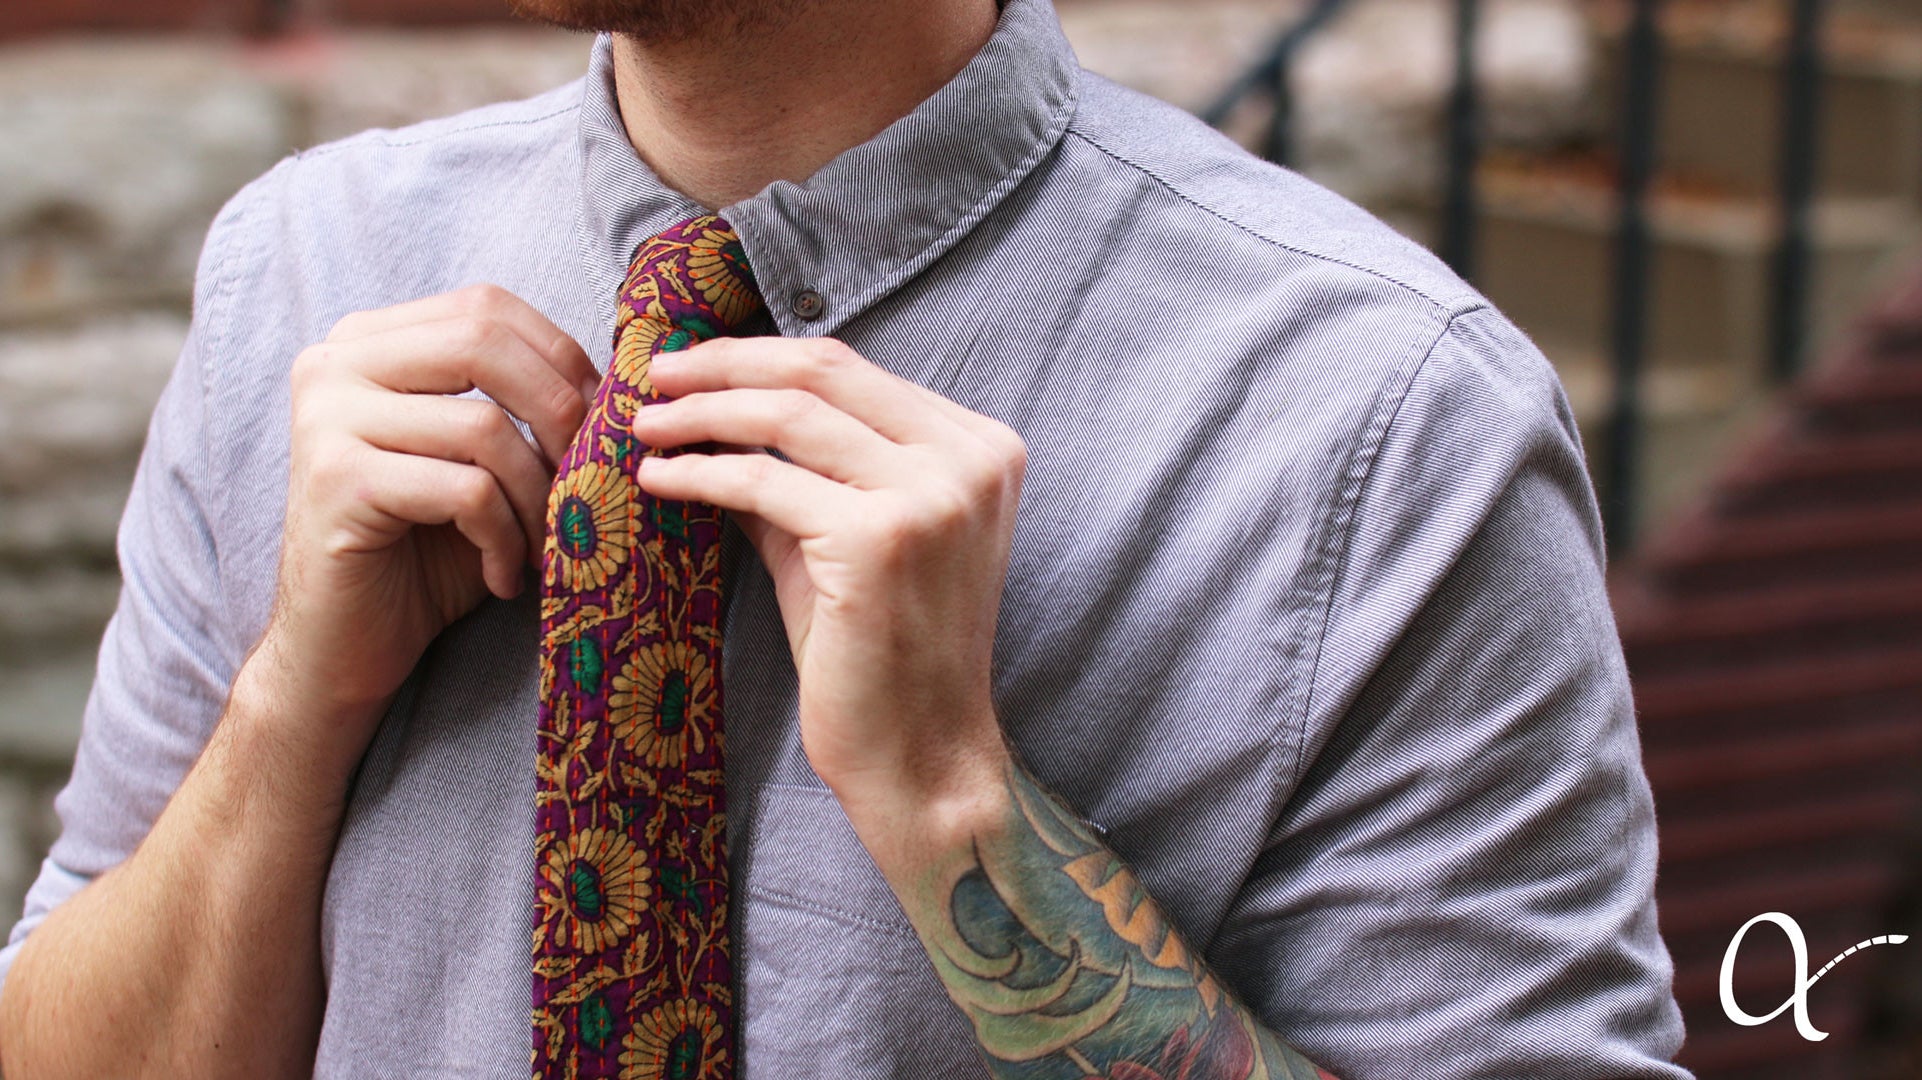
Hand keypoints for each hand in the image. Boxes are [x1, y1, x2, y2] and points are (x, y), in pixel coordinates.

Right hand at [254, 284, 594, 779]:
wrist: (344, 644)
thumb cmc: (427, 549)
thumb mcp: (481, 460)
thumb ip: (521, 403)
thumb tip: (625, 377)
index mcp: (368, 341)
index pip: (485, 307)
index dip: (559, 358)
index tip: (597, 424)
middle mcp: (334, 364)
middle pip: (483, 345)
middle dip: (560, 413)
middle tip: (586, 479)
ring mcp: (326, 419)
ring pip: (484, 428)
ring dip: (537, 496)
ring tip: (541, 546)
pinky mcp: (338, 483)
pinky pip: (466, 490)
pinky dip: (504, 538)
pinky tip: (503, 576)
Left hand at [633, 336, 1023, 817]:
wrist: (920, 754)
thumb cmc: (880, 653)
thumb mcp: (846, 537)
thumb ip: (800, 469)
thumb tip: (709, 407)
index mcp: (981, 447)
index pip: (851, 368)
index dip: (758, 357)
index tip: (694, 367)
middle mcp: (970, 460)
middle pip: (822, 371)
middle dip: (724, 365)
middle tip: (654, 375)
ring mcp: (933, 496)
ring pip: (789, 416)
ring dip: (703, 413)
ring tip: (645, 425)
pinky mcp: (880, 539)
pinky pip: (766, 483)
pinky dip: (702, 474)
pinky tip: (659, 479)